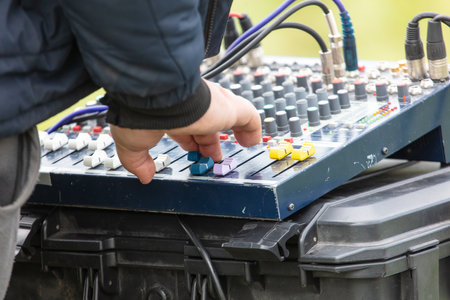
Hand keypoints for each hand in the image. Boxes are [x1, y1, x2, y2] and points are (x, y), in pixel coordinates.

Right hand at [110, 79, 261, 183]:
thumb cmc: (141, 112)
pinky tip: (251, 142)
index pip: (184, 126)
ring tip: (226, 154)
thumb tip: (143, 176)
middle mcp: (193, 105)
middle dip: (206, 142)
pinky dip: (251, 130)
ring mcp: (213, 106)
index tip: (191, 151)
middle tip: (210, 156)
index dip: (188, 141)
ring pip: (225, 119)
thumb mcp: (132, 143)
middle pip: (205, 125)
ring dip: (224, 138)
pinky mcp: (230, 108)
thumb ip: (138, 162)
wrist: (155, 95)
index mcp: (172, 110)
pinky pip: (249, 118)